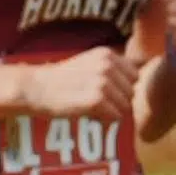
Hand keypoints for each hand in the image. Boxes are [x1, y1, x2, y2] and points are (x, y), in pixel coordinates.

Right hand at [18, 46, 137, 123]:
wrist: (36, 88)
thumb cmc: (63, 79)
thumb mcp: (89, 63)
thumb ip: (112, 68)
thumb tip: (139, 79)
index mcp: (107, 54)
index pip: (135, 76)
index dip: (122, 88)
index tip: (103, 91)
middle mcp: (107, 65)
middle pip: (131, 93)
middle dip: (118, 101)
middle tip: (95, 101)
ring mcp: (102, 82)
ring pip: (125, 106)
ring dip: (111, 112)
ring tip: (91, 107)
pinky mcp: (96, 99)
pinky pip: (115, 117)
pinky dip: (104, 120)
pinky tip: (88, 114)